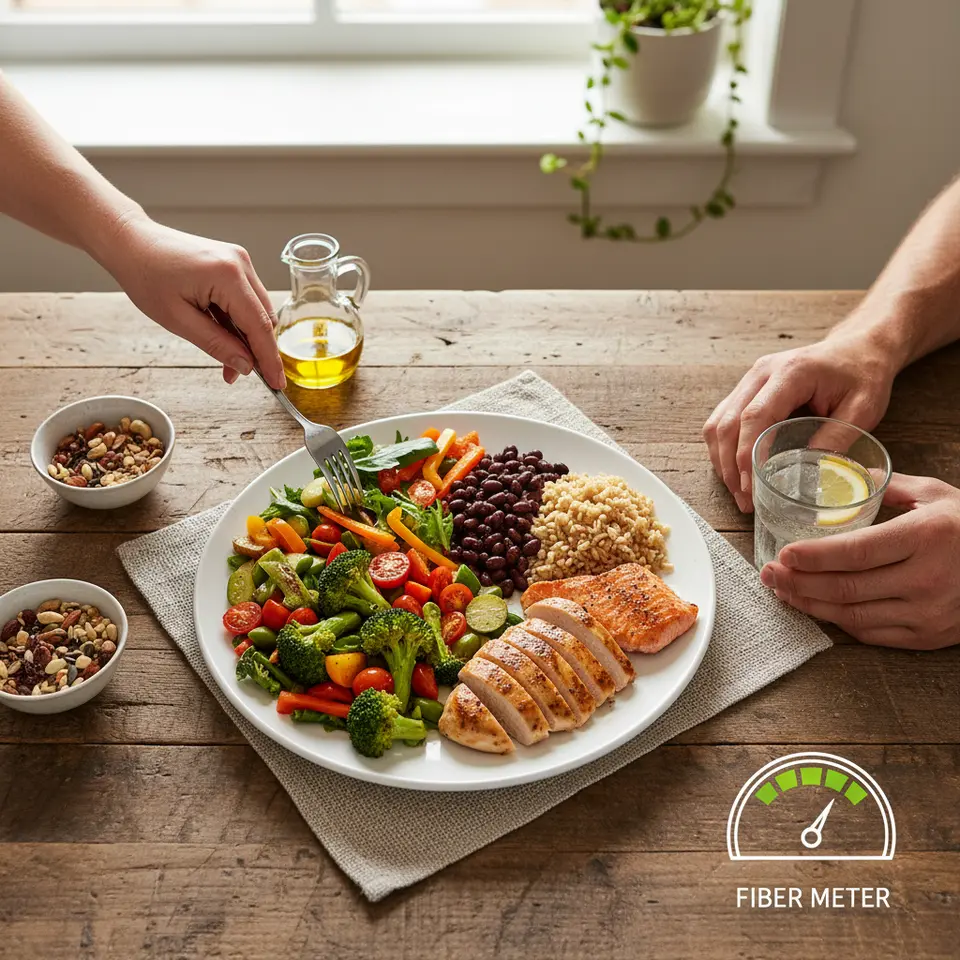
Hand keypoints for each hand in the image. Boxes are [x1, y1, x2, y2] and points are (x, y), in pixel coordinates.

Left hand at [99, 214, 284, 387]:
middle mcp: (240, 264)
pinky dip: (239, 320)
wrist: (131, 242)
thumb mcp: (178, 320)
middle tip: (239, 374)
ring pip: (257, 310)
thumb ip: (216, 344)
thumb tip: (245, 365)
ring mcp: (239, 261)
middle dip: (256, 350)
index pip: (260, 326)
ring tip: (226, 358)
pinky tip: (223, 334)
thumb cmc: (146, 275)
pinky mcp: (234, 263)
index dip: (269, 359)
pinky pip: (247, 299)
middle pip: (264, 318)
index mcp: (228, 275)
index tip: (277, 383)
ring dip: (246, 337)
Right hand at [702, 327, 896, 511]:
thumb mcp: (864, 407)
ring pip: (718, 422)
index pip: (755, 416)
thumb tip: (811, 473)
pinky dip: (723, 449)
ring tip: (738, 491)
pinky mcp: (748, 389)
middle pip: (727, 421)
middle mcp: (761, 373)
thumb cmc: (863, 373)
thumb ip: (837, 437)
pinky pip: (722, 420)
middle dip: (730, 465)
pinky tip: (735, 471)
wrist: (859, 347)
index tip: (750, 486)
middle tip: (745, 499)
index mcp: (791, 372)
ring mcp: (750, 380)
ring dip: (722, 460)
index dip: (746, 454)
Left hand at [760, 474, 959, 649]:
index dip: (813, 557)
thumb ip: (889, 486)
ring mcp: (929, 613)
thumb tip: (843, 474)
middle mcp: (928, 579)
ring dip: (810, 605)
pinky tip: (814, 606)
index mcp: (926, 537)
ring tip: (782, 590)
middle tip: (768, 574)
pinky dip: (837, 621)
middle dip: (798, 583)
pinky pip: (872, 634)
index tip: (782, 554)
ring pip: (853, 615)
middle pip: (846, 587)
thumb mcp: (937, 495)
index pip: (856, 552)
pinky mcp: (929, 637)